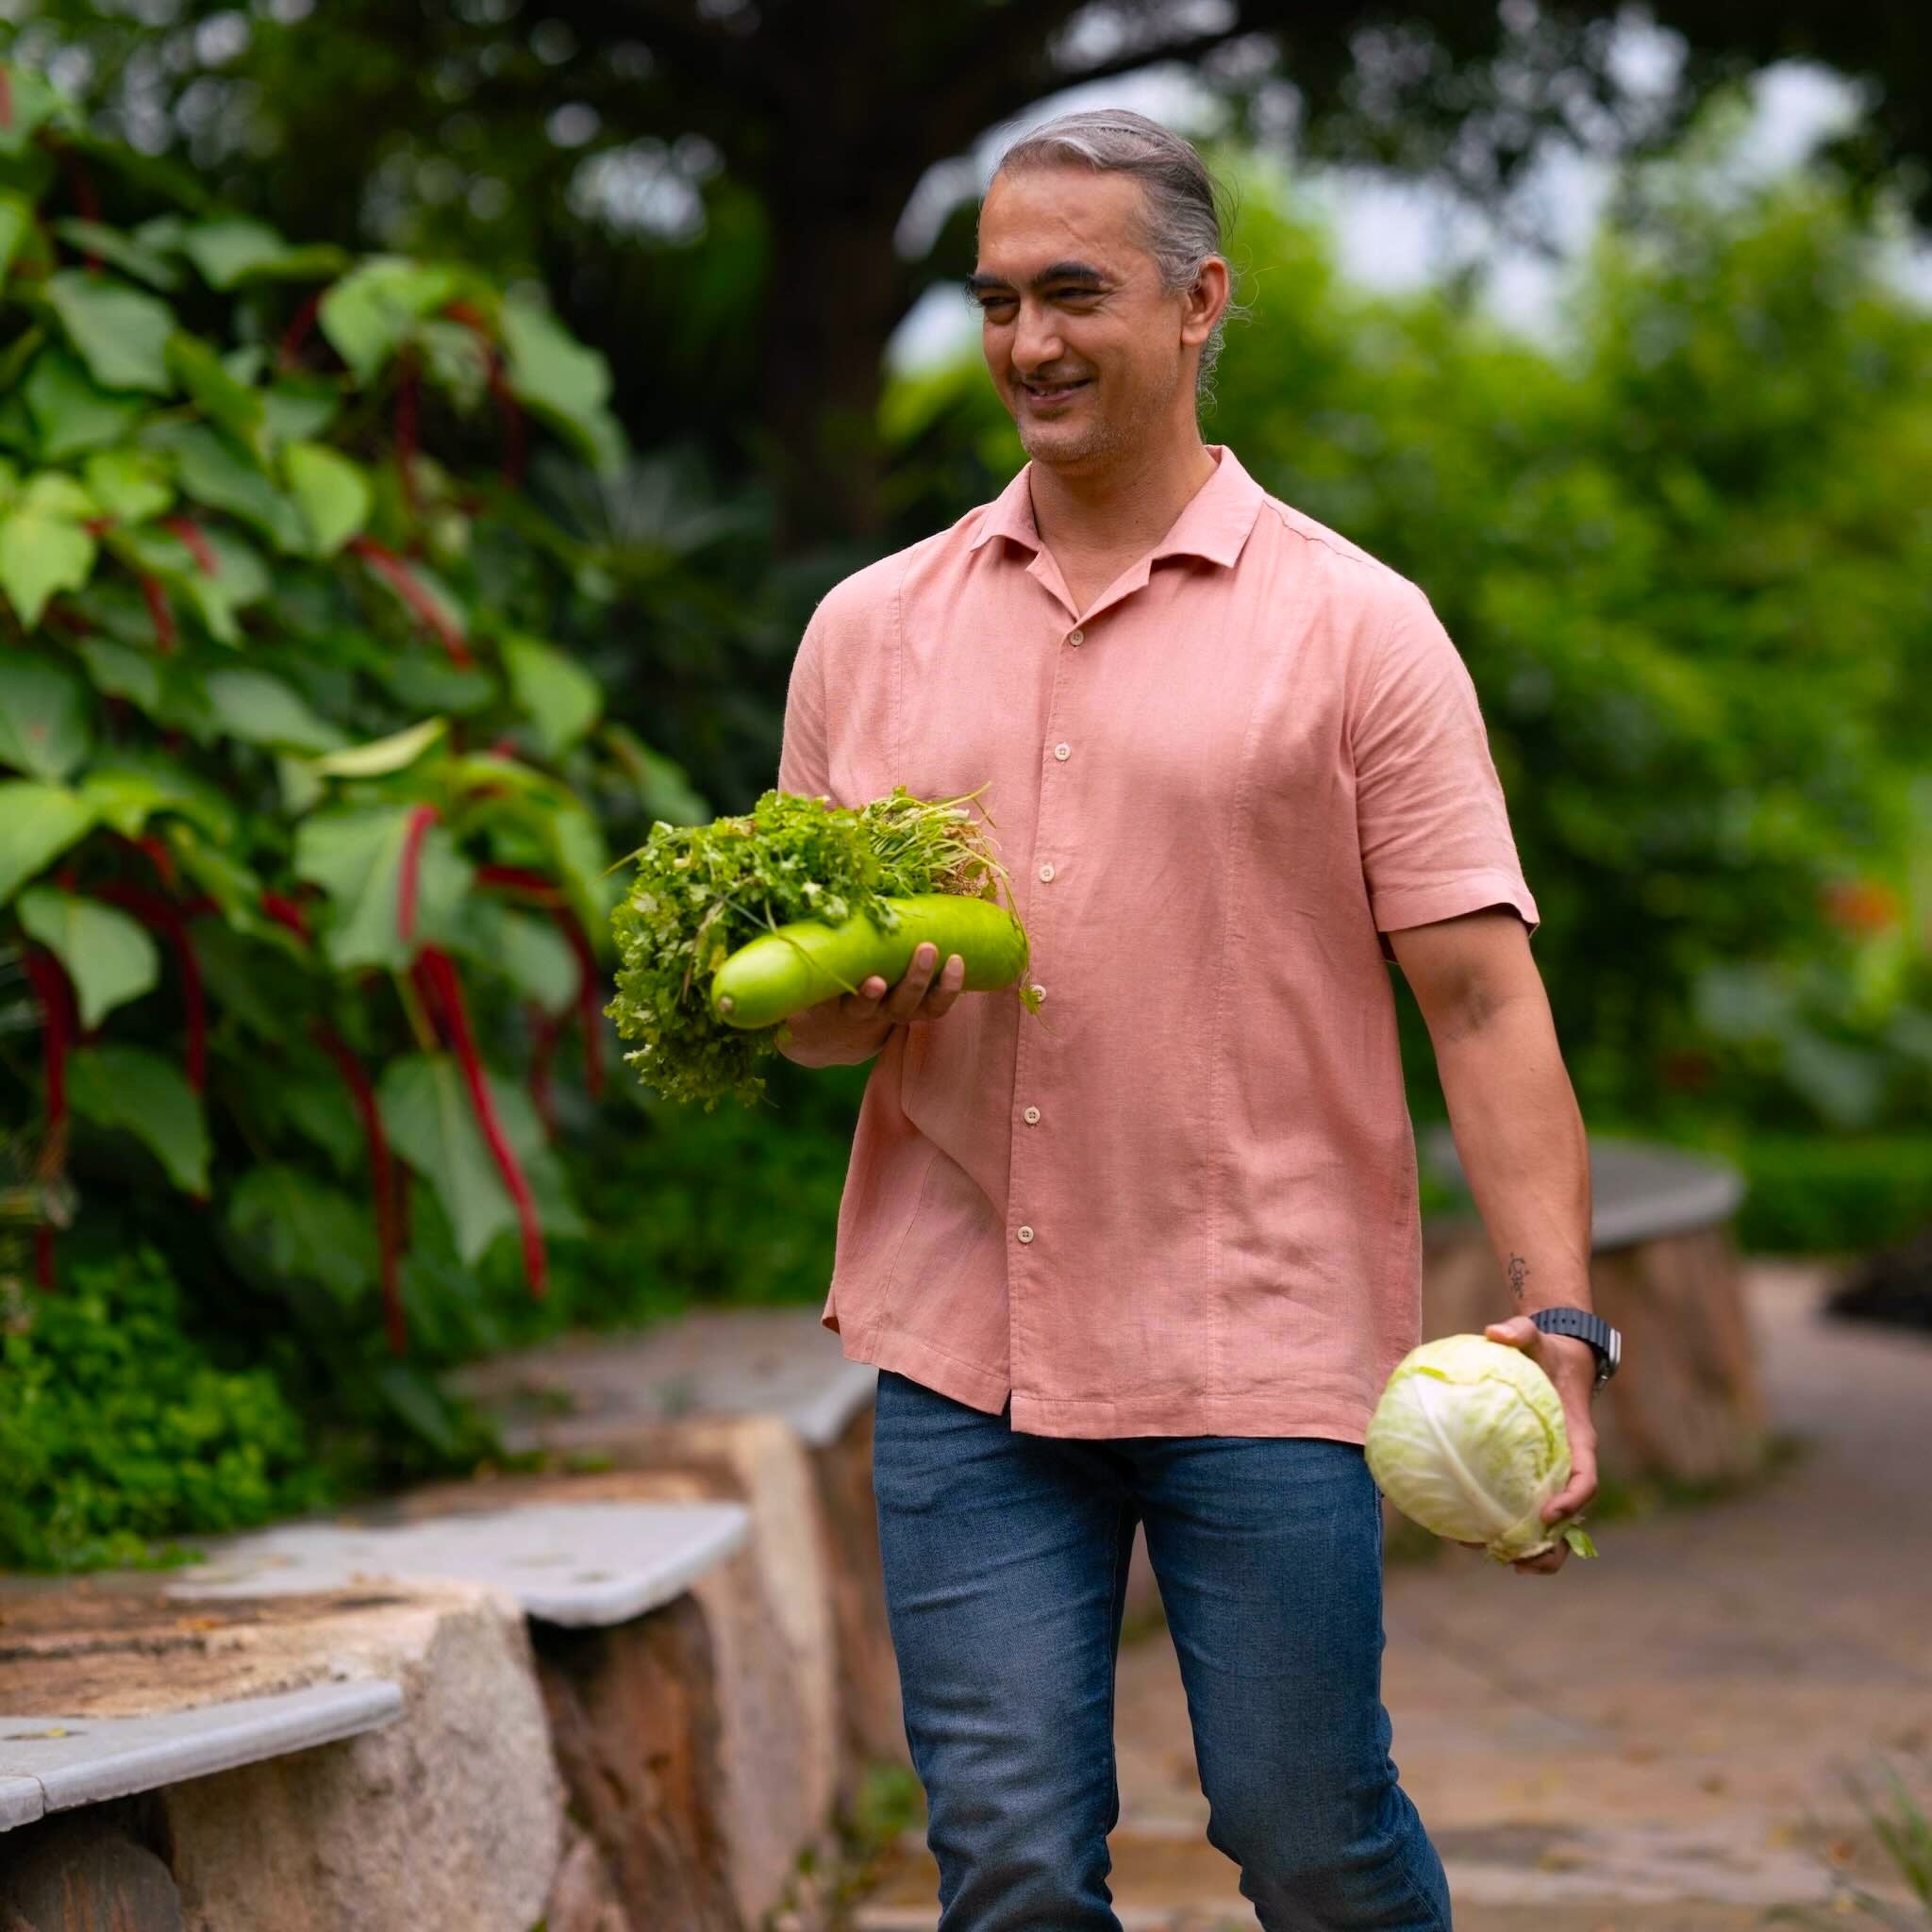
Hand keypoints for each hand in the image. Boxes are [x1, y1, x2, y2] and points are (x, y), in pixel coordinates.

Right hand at [775, 942, 966, 1066]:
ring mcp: (897, 1012)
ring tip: (952, 957)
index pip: (856, 1005)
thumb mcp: (819, 964)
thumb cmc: (825, 977)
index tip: (874, 980)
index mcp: (844, 1005)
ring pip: (921, 1007)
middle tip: (926, 947)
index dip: (866, 996)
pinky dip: (950, 988)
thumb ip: (822, 938)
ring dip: (939, 984)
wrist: (835, 1023)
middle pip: (896, 1005)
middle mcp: (873, 1013)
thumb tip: (827, 891)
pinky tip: (957, 963)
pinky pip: (936, 1007)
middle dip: (913, 979)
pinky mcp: (916, 1010)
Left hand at [1460, 1314, 1600, 1575]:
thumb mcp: (1536, 1337)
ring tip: (1500, 1561)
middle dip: (1554, 1545)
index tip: (1548, 1513)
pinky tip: (1475, 1536)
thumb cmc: (1545, 1351)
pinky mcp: (1532, 1476)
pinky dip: (1508, 1526)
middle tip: (1523, 1562)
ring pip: (1551, 1524)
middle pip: (1573, 1519)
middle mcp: (1569, 1465)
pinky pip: (1524, 1507)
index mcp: (1579, 1441)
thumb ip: (1521, 1331)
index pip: (1586, 1480)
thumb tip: (1494, 1332)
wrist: (1554, 1360)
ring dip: (1532, 1549)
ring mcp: (1552, 1474)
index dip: (1573, 1501)